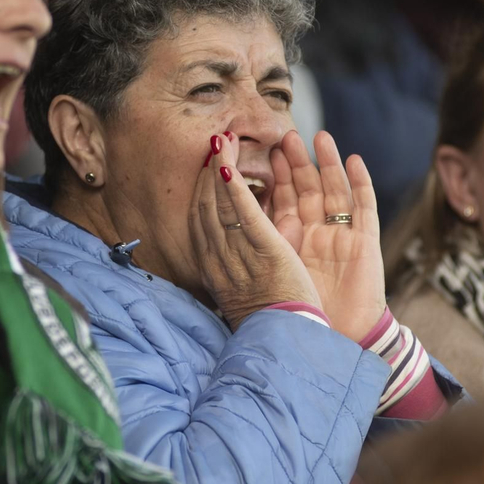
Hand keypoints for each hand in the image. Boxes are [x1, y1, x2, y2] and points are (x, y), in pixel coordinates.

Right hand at [191, 132, 320, 328]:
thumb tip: (246, 241)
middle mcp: (219, 260)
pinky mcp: (265, 251)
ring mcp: (238, 255)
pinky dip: (234, 187)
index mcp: (214, 270)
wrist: (283, 341)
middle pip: (204, 208)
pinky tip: (228, 165)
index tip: (206, 168)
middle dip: (207, 174)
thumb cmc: (269, 320)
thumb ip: (240, 263)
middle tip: (214, 143)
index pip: (200, 222)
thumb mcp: (242, 291)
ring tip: (223, 142)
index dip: (201, 192)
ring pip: (219, 205)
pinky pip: (244, 213)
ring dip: (219, 170)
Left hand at [269, 131, 385, 342]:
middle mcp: (314, 233)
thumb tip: (224, 212)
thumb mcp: (267, 269)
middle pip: (305, 189)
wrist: (329, 341)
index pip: (277, 199)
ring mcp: (341, 236)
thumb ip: (255, 239)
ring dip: (326, 162)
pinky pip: (365, 207)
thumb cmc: (296, 311)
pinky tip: (354, 159)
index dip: (270, 175)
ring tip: (319, 136)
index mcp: (288, 240)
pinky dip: (361, 182)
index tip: (258, 152)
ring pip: (333, 190)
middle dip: (294, 162)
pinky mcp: (365, 244)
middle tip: (284, 136)